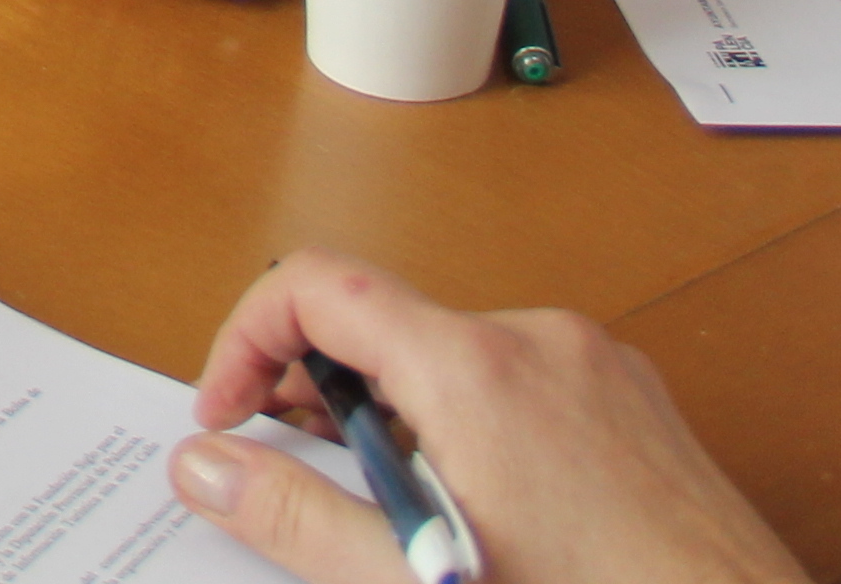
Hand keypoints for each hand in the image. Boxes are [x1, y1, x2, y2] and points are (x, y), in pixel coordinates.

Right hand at [171, 252, 801, 583]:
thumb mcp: (421, 583)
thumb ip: (298, 520)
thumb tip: (205, 465)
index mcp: (474, 368)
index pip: (316, 287)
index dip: (246, 343)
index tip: (229, 419)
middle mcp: (536, 338)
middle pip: (383, 327)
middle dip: (325, 401)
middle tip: (311, 489)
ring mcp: (596, 364)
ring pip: (452, 362)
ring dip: (403, 426)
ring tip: (414, 526)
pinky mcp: (635, 400)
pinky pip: (520, 385)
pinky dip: (474, 433)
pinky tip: (491, 521)